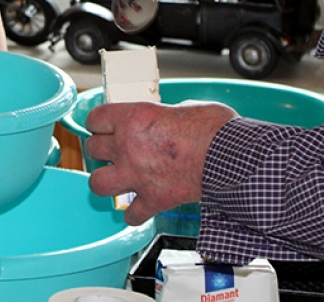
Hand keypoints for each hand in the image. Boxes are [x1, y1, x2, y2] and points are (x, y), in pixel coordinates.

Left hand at [84, 101, 236, 225]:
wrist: (231, 158)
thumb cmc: (214, 129)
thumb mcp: (185, 107)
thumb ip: (166, 115)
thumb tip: (167, 120)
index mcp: (134, 118)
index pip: (95, 118)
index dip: (97, 122)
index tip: (101, 126)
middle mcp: (128, 147)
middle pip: (92, 149)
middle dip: (99, 150)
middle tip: (110, 150)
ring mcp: (138, 175)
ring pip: (98, 183)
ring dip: (104, 182)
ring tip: (114, 179)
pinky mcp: (153, 200)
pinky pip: (131, 215)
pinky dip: (134, 214)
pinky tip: (140, 208)